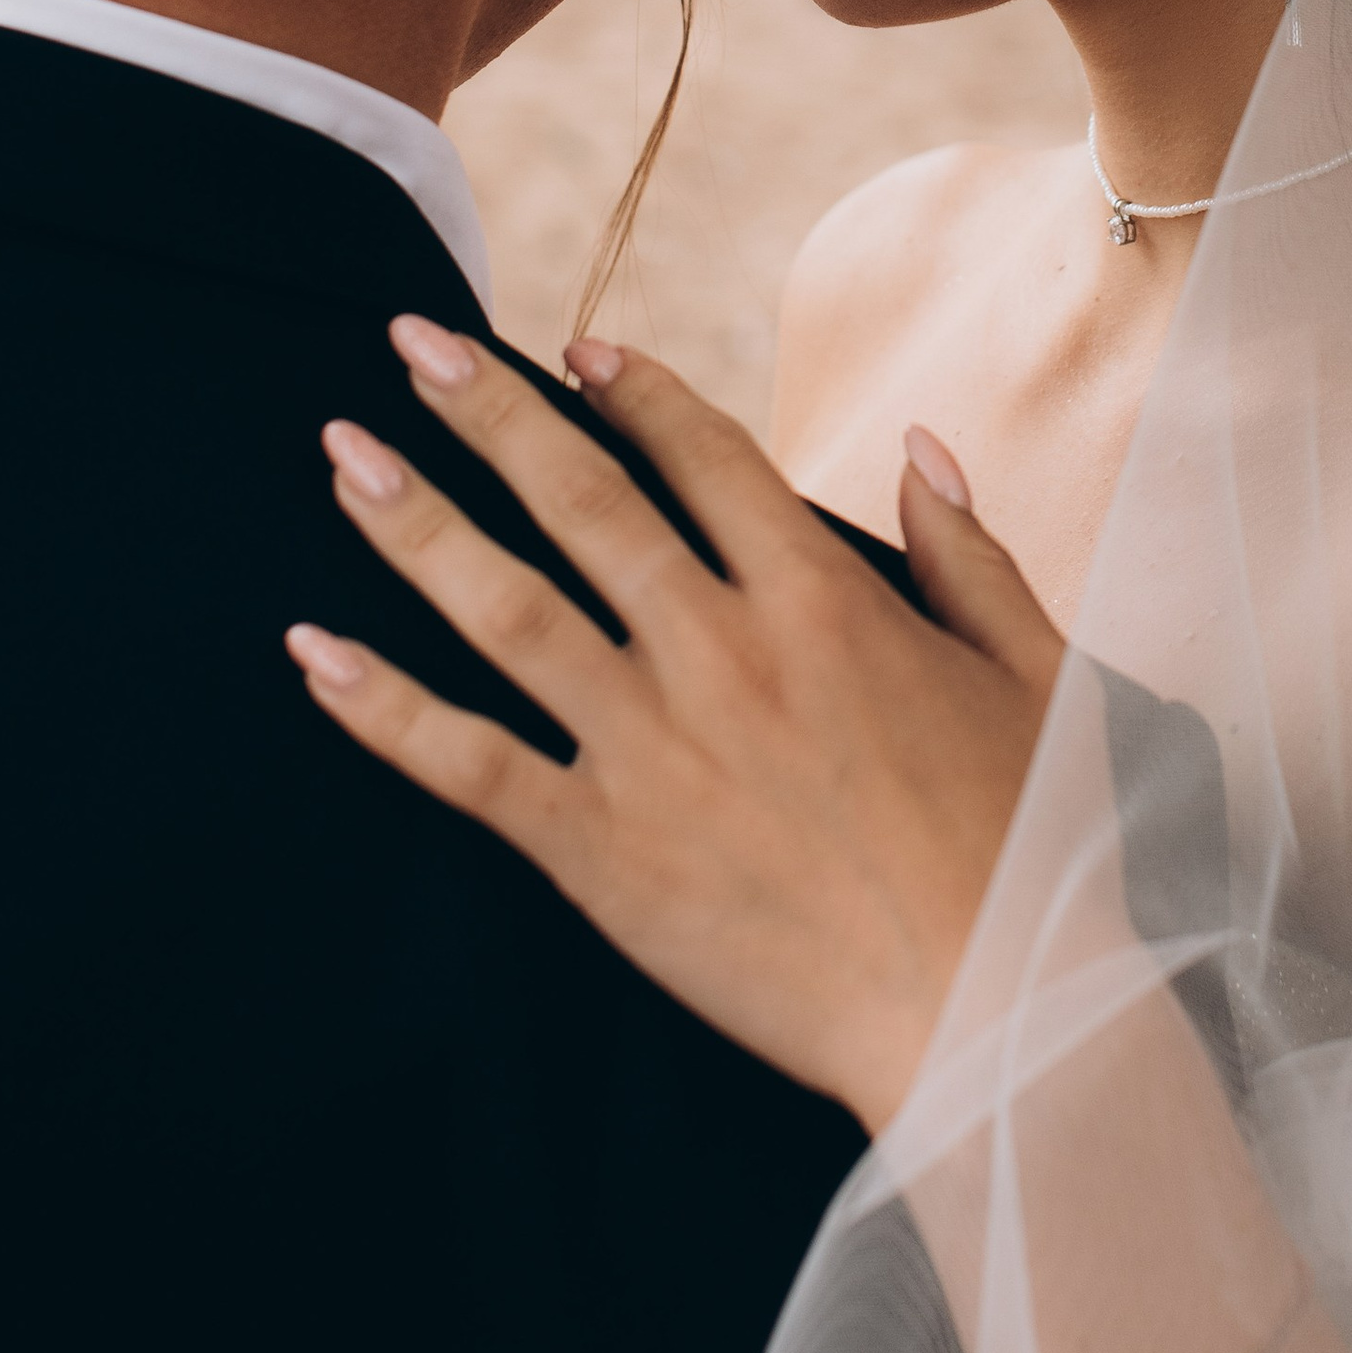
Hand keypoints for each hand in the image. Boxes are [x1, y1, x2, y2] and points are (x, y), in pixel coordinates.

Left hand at [285, 326, 1064, 1130]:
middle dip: (487, 411)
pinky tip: (315, 656)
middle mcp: (723, 651)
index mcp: (823, 601)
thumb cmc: (1032, 847)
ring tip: (343, 458)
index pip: (705, 457)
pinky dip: (386, 710)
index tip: (574, 347)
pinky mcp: (604, 852)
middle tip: (410, 339)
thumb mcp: (1036, 673)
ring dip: (415, 525)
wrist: (993, 1013)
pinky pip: (473, 766)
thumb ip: (969, 554)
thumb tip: (919, 447)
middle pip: (581, 502)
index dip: (634, 392)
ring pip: (507, 609)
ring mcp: (653, 749)